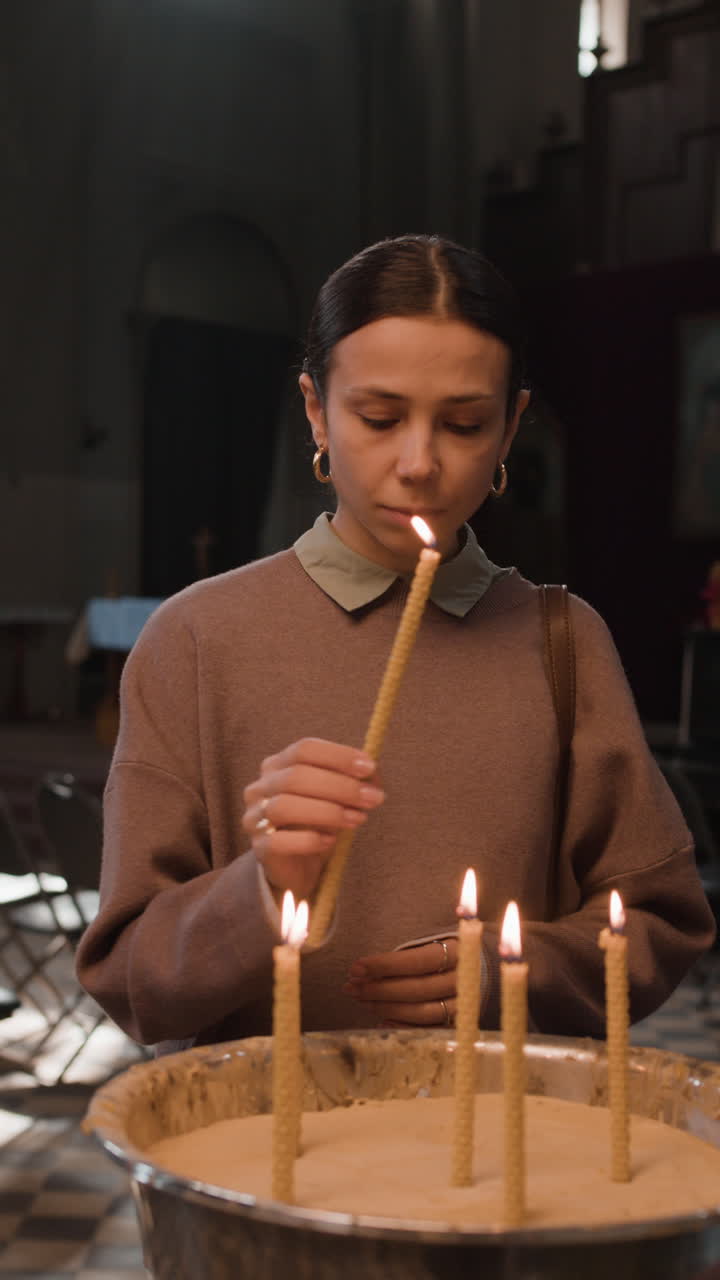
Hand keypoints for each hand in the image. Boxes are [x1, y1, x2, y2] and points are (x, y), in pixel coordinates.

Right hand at [242, 737, 384, 901]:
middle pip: (296, 776)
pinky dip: (309, 840)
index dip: (338, 756)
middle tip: (373, 798)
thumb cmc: (319, 822)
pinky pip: (279, 841)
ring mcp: (255, 817)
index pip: (305, 749)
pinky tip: (330, 841)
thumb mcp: (339, 797)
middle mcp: (261, 787)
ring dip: (328, 812)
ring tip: (358, 819)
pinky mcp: (259, 848)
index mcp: (279, 765)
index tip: (370, 768)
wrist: (298, 865)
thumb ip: (355, 781)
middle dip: (340, 786)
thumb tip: (372, 773)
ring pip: (285, 806)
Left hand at [342, 938, 458, 1026]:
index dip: (385, 965)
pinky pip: (428, 1031)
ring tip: (362, 1000)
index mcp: (459, 952)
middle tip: (352, 987)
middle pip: (418, 989)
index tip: (356, 968)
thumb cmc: (443, 950)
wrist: (476, 967)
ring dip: (386, 1008)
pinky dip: (403, 1027)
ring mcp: (463, 1005)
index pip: (418, 960)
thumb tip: (364, 970)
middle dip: (379, 989)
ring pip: (422, 1012)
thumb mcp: (430, 941)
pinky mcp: (457, 1024)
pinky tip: (381, 1021)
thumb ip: (406, 952)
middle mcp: (464, 980)